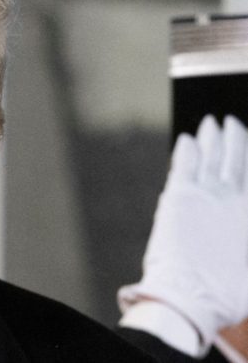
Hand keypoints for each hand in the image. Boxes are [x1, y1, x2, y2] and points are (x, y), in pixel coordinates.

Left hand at [119, 115, 247, 347]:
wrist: (192, 297)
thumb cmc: (225, 293)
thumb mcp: (247, 265)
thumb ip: (242, 238)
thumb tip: (238, 217)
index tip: (247, 137)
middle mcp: (232, 198)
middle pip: (234, 158)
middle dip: (233, 138)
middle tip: (229, 122)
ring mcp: (206, 194)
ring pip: (210, 157)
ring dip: (211, 138)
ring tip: (211, 124)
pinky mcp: (179, 197)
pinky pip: (185, 165)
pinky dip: (187, 151)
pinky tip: (187, 140)